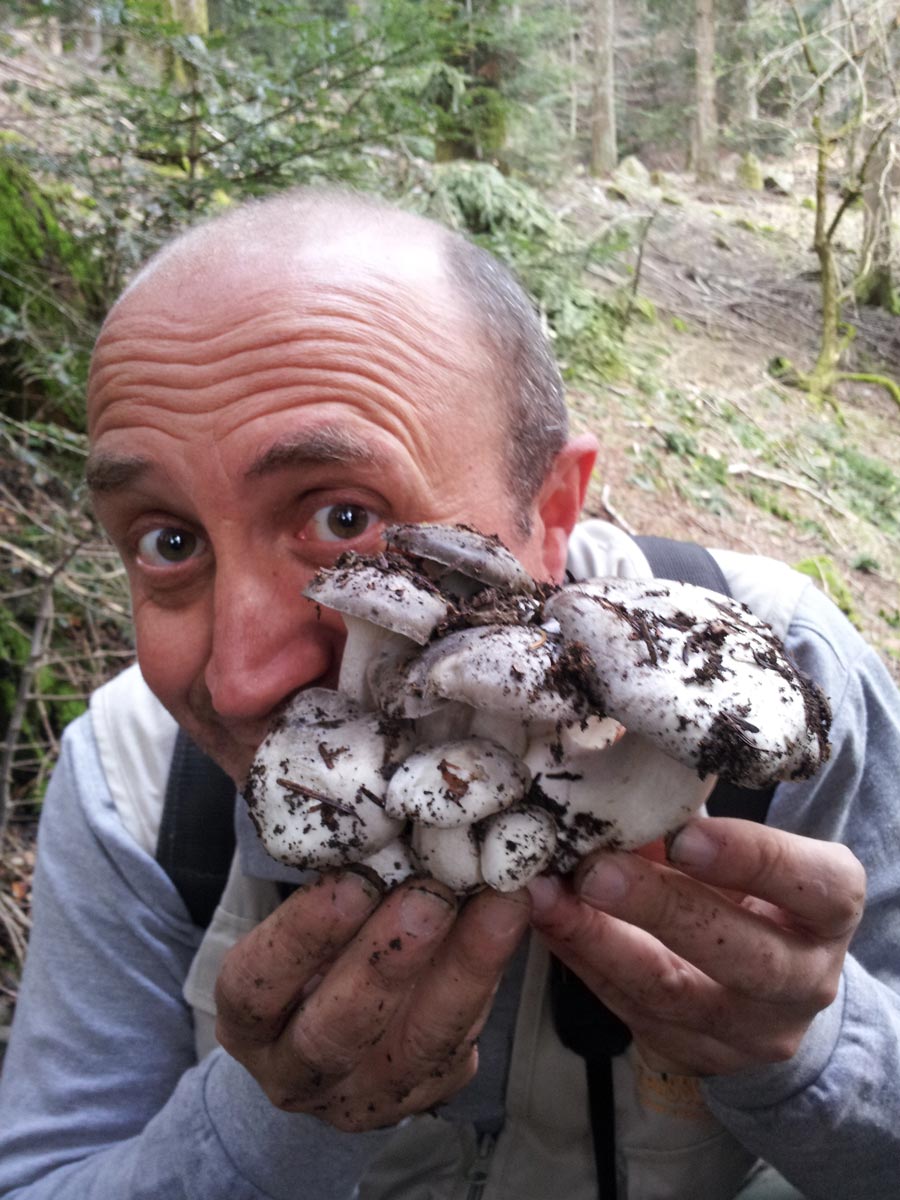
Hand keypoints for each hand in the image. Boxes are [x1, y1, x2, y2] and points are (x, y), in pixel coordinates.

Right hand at [215, 872, 529, 1129]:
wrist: (327, 1032)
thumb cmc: (311, 948)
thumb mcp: (297, 911)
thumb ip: (321, 866)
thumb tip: (366, 786)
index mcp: (248, 1019)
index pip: (256, 986)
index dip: (302, 937)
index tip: (352, 878)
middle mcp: (295, 1069)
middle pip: (335, 1030)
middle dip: (389, 960)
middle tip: (433, 895)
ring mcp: (362, 1097)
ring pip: (413, 1048)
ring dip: (462, 971)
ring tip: (498, 906)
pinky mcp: (423, 1092)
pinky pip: (460, 1048)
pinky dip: (488, 984)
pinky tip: (510, 928)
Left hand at [527, 817, 865, 1076]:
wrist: (764, 985)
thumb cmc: (742, 886)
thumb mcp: (739, 846)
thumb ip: (689, 805)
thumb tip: (619, 736)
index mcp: (829, 906)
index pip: (811, 884)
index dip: (750, 859)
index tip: (684, 833)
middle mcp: (805, 977)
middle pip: (741, 952)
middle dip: (660, 908)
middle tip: (595, 869)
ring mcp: (751, 1028)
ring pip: (672, 991)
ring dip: (599, 940)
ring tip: (547, 895)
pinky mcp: (694, 1053)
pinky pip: (627, 1007)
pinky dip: (580, 958)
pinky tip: (546, 920)